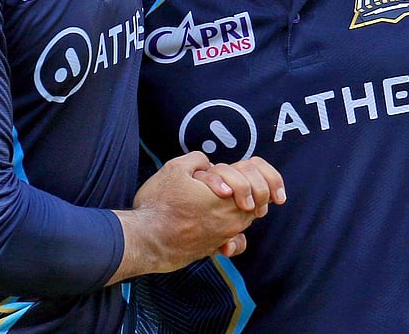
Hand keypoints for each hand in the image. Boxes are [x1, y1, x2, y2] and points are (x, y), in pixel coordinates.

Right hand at [111, 152, 268, 280]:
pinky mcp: (214, 248)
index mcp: (230, 200)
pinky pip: (237, 240)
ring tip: (222, 194)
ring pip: (247, 218)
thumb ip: (198, 159)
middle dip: (251, 185)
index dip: (257, 171)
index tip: (246, 166)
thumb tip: (208, 164)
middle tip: (235, 177)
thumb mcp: (175, 168)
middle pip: (260, 201)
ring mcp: (225, 237)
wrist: (145, 241)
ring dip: (240, 203)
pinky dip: (236, 230)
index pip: (262, 184)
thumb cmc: (159, 205)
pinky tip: (221, 221)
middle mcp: (234, 222)